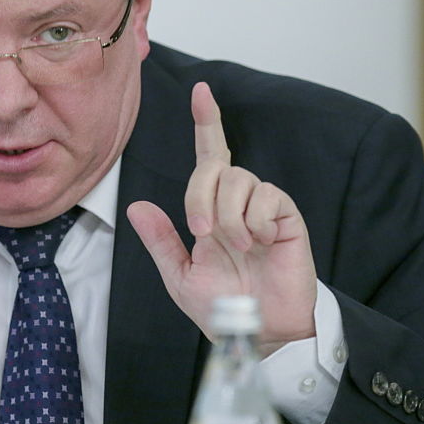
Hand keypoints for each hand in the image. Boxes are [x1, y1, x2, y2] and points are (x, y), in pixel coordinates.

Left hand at [127, 82, 317, 353]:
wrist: (259, 332)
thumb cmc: (222, 305)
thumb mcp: (179, 276)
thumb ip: (161, 240)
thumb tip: (136, 206)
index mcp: (211, 209)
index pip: (209, 156)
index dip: (206, 122)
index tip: (201, 91)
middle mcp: (237, 201)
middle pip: (214, 168)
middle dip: (200, 197)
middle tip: (204, 235)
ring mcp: (264, 207)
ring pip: (240, 179)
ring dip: (229, 215)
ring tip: (238, 246)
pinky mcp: (287, 217)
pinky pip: (268, 196)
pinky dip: (256, 220)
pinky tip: (260, 243)